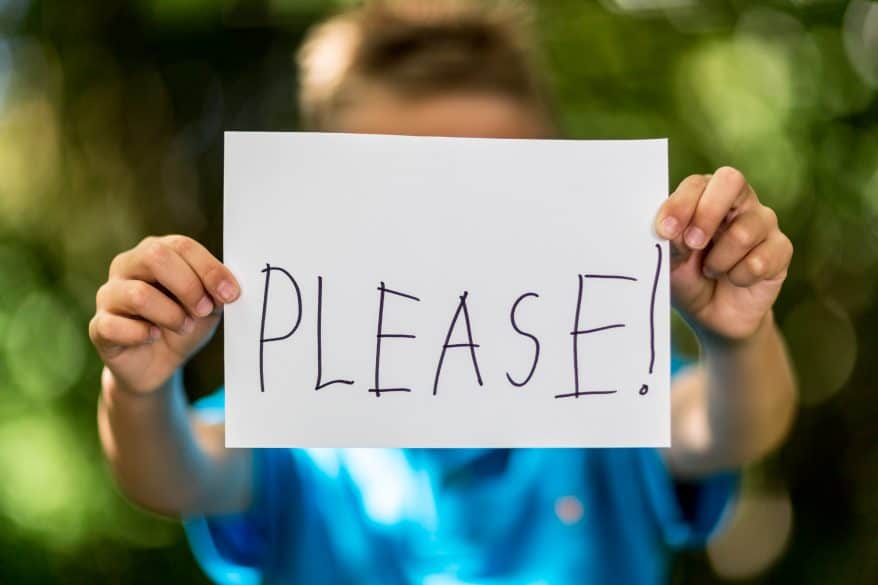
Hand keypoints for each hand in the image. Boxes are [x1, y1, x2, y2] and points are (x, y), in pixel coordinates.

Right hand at [89, 235, 239, 393]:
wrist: (159, 364)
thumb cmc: (184, 325)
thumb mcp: (208, 307)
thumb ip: (216, 292)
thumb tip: (227, 287)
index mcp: (156, 252)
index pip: (181, 245)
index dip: (209, 268)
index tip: (231, 294)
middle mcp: (127, 266)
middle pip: (155, 256)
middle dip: (188, 286)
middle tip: (204, 310)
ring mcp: (109, 294)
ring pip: (138, 294)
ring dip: (171, 315)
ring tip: (183, 327)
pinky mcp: (99, 325)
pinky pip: (115, 326)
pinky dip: (142, 334)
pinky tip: (152, 337)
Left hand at [655, 167, 792, 341]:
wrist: (712, 314)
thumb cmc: (688, 276)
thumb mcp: (670, 260)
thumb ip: (671, 241)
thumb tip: (674, 230)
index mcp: (706, 195)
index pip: (697, 183)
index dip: (681, 205)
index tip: (665, 231)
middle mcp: (738, 201)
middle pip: (731, 181)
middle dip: (707, 215)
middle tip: (692, 245)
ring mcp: (764, 222)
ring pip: (743, 232)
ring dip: (718, 261)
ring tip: (711, 271)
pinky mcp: (781, 249)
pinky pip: (760, 262)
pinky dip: (739, 278)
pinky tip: (734, 280)